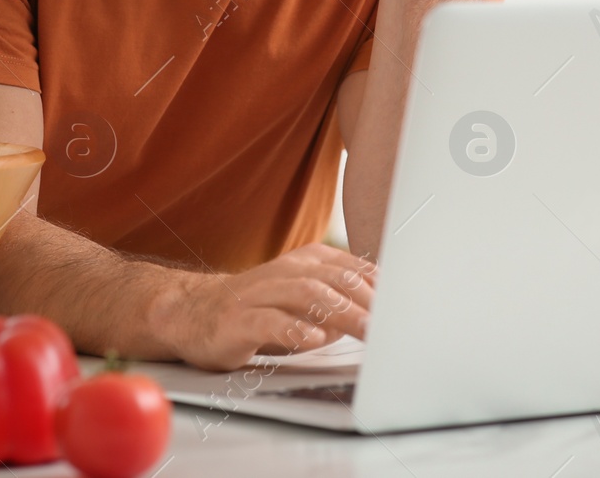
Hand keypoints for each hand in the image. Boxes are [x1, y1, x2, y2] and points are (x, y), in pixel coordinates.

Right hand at [166, 243, 375, 370]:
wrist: (194, 313)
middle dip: (367, 302)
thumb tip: (379, 316)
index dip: (381, 289)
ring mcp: (260, 293)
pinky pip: (269, 320)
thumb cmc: (260, 309)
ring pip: (306, 294)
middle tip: (392, 325)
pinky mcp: (239, 320)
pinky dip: (294, 328)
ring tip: (366, 331)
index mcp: (307, 262)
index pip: (353, 269)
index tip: (405, 308)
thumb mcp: (305, 301)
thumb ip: (341, 303)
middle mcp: (285, 271)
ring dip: (341, 312)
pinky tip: (313, 338)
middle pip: (335, 279)